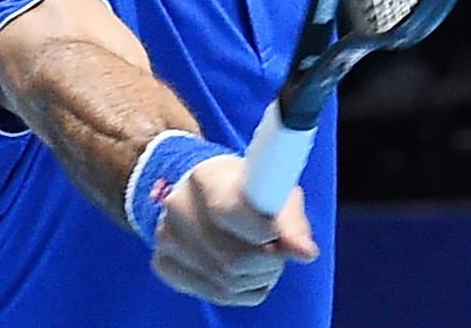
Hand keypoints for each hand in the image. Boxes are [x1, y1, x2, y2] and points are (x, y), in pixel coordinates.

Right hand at [149, 155, 318, 305]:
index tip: (278, 236)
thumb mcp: (275, 191)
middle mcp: (177, 205)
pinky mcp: (164, 263)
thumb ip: (292, 223)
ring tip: (267, 259)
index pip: (230, 211)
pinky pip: (214, 294)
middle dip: (268, 261)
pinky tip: (247, 272)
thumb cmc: (250, 189)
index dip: (264, 231)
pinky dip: (241, 290)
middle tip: (279, 250)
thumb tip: (305, 253)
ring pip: (225, 282)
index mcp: (205, 176)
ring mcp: (166, 237)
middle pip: (232, 258)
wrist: (208, 191)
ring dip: (258, 278)